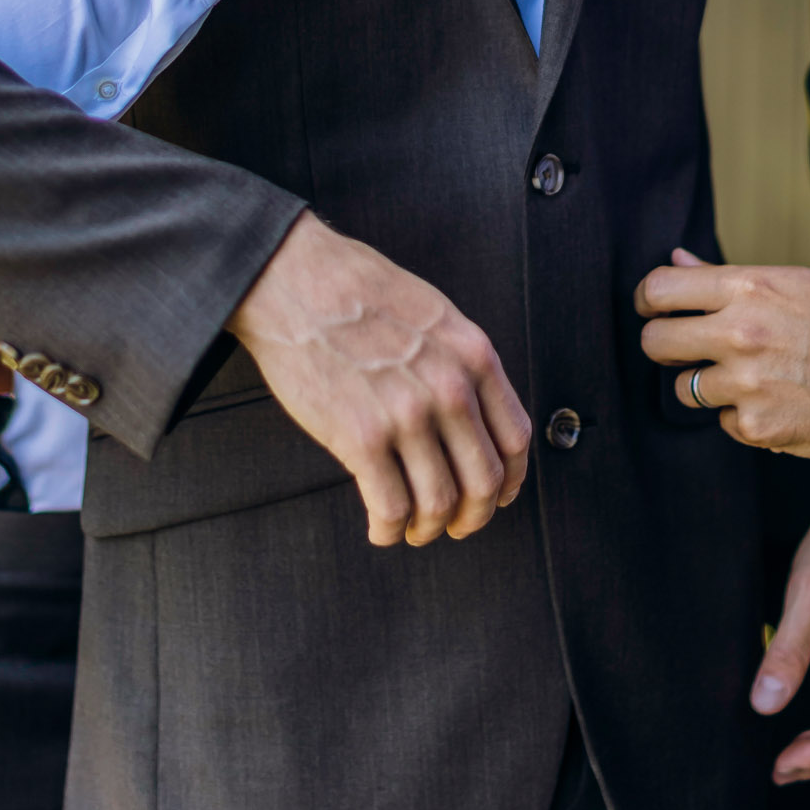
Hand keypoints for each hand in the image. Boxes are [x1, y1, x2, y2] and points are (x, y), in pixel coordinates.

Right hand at [228, 211, 531, 547]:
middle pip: (484, 481)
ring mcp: (406, 415)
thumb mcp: (433, 313)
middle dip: (473, 516)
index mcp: (473, 355)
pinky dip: (388, 530)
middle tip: (456, 525)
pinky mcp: (360, 438)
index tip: (498, 495)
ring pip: (439, 502)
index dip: (510, 480)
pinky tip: (380, 528)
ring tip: (412, 529)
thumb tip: (475, 415)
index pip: (514, 439)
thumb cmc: (357, 290)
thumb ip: (459, 362)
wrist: (295, 279)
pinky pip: (390, 507)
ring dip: (429, 529)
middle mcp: (450, 388)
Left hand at [635, 253, 809, 457]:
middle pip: (655, 342)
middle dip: (663, 345)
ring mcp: (748, 384)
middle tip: (684, 349)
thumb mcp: (793, 283)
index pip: (659, 290)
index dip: (646, 301)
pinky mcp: (759, 428)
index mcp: (748, 289)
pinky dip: (742, 417)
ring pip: (684, 389)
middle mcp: (741, 333)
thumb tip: (676, 260)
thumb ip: (726, 276)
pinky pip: (723, 422)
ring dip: (706, 386)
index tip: (651, 310)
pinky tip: (776, 403)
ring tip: (748, 377)